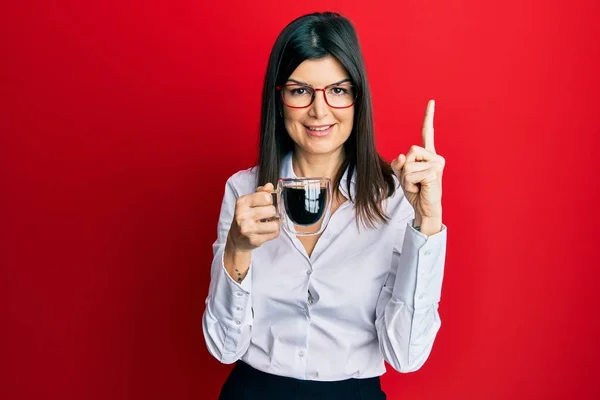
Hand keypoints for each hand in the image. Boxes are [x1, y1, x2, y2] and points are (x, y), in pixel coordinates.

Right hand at [227, 182, 279, 251]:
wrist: (236, 238)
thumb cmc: (245, 218)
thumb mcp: (249, 202)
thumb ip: (261, 193)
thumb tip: (270, 186)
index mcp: (242, 202)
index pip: (266, 197)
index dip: (269, 200)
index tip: (265, 204)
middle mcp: (242, 214)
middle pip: (272, 210)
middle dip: (272, 213)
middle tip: (266, 216)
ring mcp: (247, 228)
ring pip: (274, 224)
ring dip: (274, 223)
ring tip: (267, 223)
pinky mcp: (254, 240)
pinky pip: (274, 234)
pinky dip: (273, 232)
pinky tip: (266, 231)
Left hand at [391, 100, 444, 230]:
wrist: (424, 208)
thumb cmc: (416, 191)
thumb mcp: (403, 175)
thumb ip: (399, 163)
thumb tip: (401, 156)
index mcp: (428, 154)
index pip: (427, 132)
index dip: (428, 117)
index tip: (431, 101)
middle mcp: (435, 157)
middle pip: (410, 150)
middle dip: (405, 167)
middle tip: (413, 180)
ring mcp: (437, 164)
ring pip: (409, 163)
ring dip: (406, 177)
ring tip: (416, 185)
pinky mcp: (434, 173)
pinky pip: (411, 174)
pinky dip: (410, 184)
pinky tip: (420, 188)